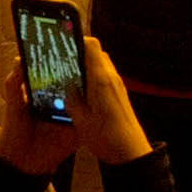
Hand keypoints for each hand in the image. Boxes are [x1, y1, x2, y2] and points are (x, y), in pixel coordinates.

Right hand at [73, 38, 154, 170]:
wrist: (130, 152)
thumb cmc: (107, 138)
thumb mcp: (81, 121)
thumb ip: (72, 100)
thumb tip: (66, 84)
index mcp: (101, 80)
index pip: (92, 46)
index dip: (77, 39)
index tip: (61, 42)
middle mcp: (111, 78)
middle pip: (96, 53)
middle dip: (78, 53)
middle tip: (61, 61)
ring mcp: (116, 85)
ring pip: (100, 64)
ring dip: (86, 66)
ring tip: (67, 76)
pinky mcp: (118, 93)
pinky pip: (104, 76)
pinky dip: (92, 76)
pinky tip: (80, 90)